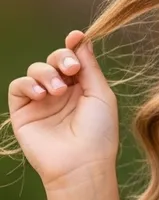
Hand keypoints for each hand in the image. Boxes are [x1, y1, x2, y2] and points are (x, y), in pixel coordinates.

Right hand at [7, 29, 118, 189]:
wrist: (81, 163)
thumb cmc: (99, 132)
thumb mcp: (100, 94)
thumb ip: (89, 67)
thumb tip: (82, 39)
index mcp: (84, 88)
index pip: (75, 59)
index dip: (74, 46)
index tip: (76, 36)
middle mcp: (62, 92)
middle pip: (55, 60)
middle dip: (61, 58)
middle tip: (70, 70)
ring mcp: (42, 101)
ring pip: (36, 70)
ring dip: (46, 73)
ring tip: (58, 91)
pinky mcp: (23, 111)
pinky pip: (18, 86)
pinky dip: (28, 84)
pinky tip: (41, 94)